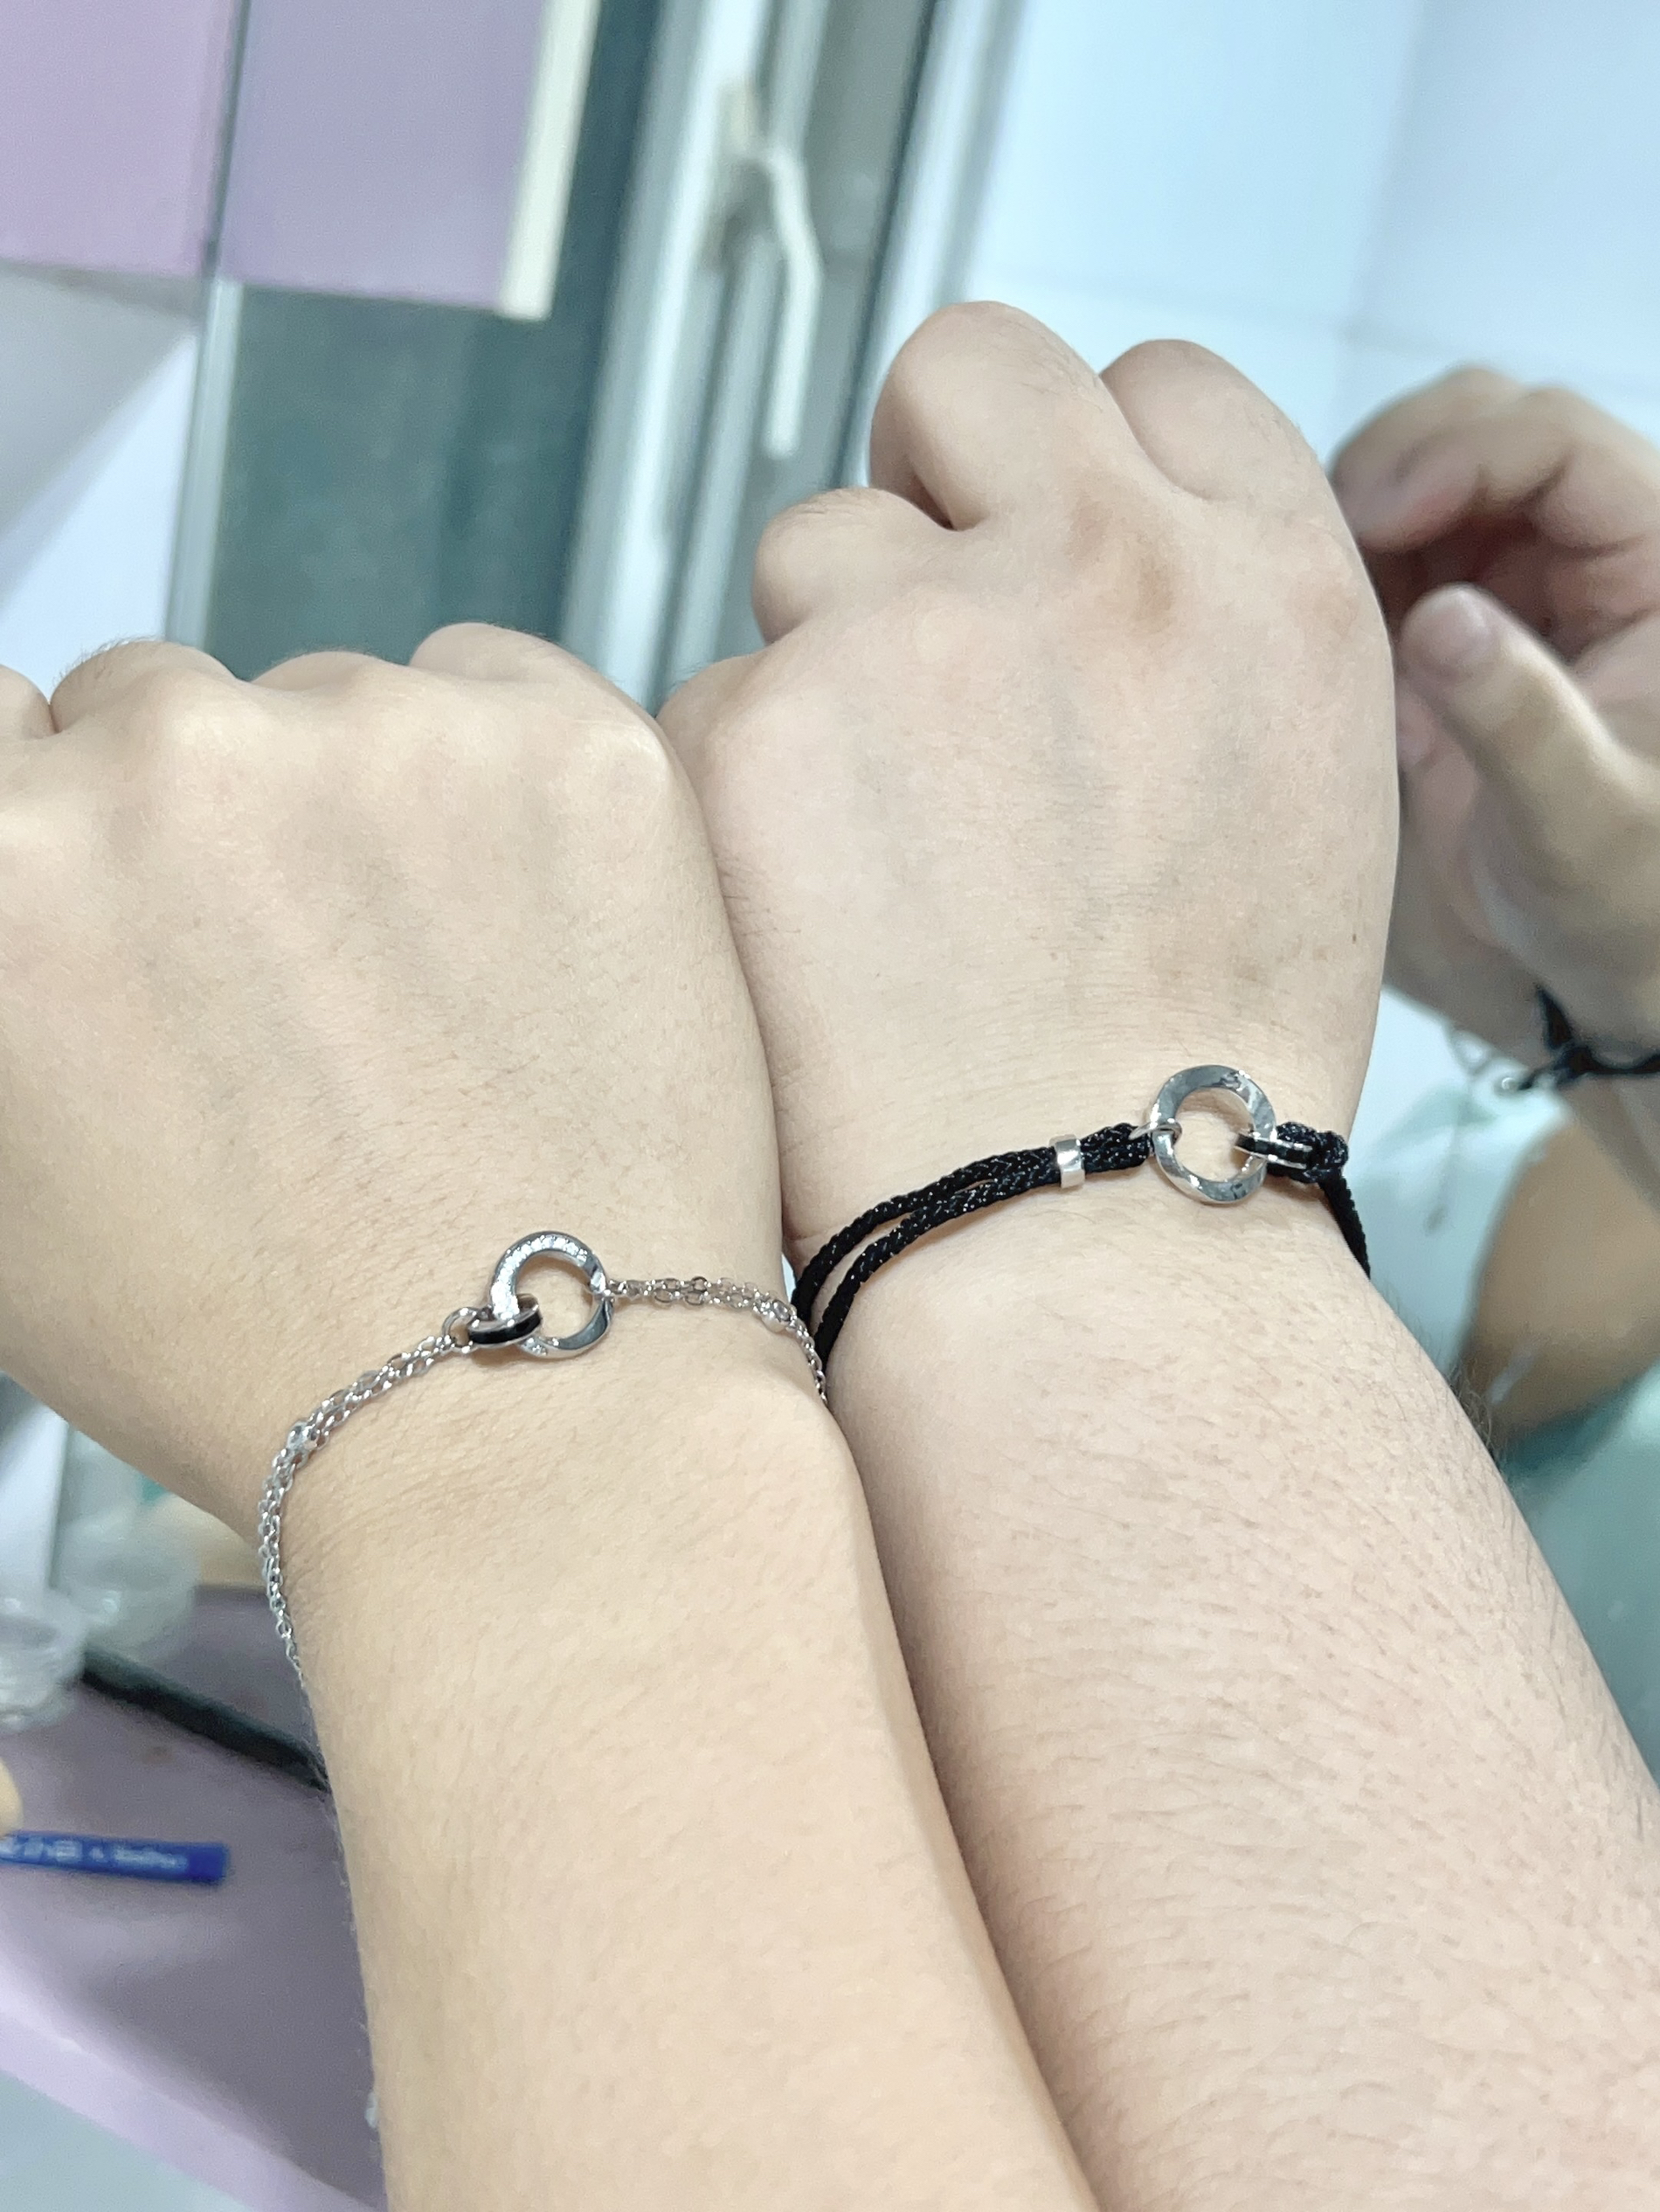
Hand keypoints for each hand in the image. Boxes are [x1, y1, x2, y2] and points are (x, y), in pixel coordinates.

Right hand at [0, 630, 781, 1531]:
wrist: (521, 1413)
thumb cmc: (264, 1346)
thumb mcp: (6, 1185)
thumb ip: (4, 980)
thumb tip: (33, 881)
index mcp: (3, 864)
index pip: (6, 727)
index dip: (74, 821)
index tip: (142, 890)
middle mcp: (173, 767)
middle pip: (166, 710)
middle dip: (217, 830)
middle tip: (300, 991)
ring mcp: (379, 741)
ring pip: (341, 705)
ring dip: (368, 811)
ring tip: (428, 1003)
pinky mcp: (563, 749)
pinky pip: (499, 696)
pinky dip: (506, 790)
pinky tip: (522, 947)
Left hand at [661, 306, 1395, 1261]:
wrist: (1090, 1240)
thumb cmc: (1198, 1066)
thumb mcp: (1294, 799)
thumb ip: (1196, 640)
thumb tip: (1070, 553)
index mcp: (1271, 579)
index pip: (1157, 383)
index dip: (1082, 454)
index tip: (1034, 525)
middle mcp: (1108, 566)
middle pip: (969, 370)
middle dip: (932, 464)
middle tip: (911, 607)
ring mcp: (922, 636)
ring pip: (814, 545)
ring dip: (826, 657)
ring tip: (874, 852)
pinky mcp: (760, 729)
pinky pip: (714, 698)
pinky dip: (740, 793)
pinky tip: (799, 923)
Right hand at [1331, 370, 1659, 1061]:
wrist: (1603, 962)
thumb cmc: (1627, 901)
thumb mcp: (1581, 822)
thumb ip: (1518, 717)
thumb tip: (1440, 618)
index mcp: (1659, 567)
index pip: (1557, 442)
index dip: (1459, 455)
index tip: (1372, 518)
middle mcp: (1595, 551)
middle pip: (1486, 423)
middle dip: (1398, 465)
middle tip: (1324, 547)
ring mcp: (1522, 578)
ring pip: (1428, 470)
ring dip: (1358, 512)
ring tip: (1311, 593)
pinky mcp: (1461, 618)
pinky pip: (1387, 548)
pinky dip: (1337, 566)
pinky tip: (1310, 626)